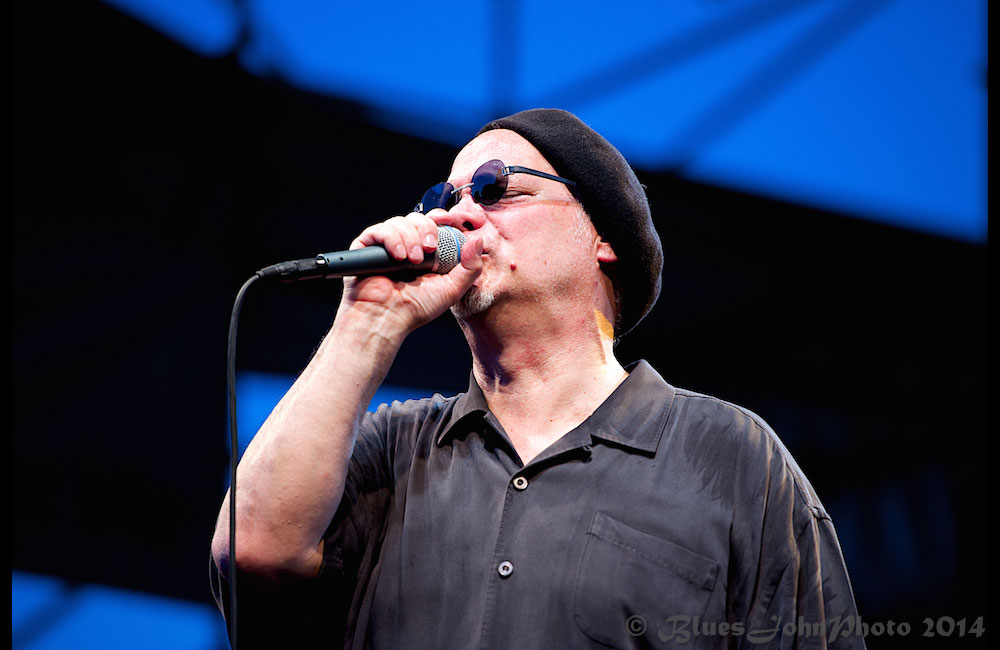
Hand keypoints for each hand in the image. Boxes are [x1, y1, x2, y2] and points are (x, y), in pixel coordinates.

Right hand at [339, 210, 483, 334]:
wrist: (387, 318)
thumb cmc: (416, 308)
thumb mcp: (452, 289)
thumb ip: (470, 267)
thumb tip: (478, 241)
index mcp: (426, 252)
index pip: (433, 223)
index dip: (441, 218)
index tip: (449, 222)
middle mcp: (406, 245)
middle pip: (418, 219)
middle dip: (427, 230)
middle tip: (429, 249)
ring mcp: (386, 245)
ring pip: (400, 222)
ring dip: (410, 238)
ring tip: (412, 261)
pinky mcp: (366, 246)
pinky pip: (380, 230)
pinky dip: (392, 239)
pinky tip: (398, 256)